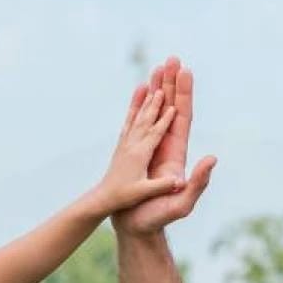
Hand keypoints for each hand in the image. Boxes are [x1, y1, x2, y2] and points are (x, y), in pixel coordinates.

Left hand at [88, 76, 182, 216]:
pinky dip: (135, 107)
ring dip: (147, 100)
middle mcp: (132, 145)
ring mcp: (126, 143)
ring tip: (153, 83)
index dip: (165, 120)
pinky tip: (138, 97)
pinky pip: (130, 121)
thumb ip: (161, 186)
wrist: (103, 199)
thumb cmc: (124, 198)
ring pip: (138, 116)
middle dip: (157, 100)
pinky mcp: (123, 144)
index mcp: (140, 155)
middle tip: (164, 87)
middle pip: (147, 118)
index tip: (175, 106)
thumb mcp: (143, 193)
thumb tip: (179, 183)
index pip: (155, 133)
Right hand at [112, 57, 216, 236]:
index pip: (183, 118)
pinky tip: (140, 93)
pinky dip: (142, 106)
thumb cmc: (158, 219)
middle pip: (172, 109)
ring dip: (158, 90)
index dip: (184, 95)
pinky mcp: (141, 154)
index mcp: (177, 154)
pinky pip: (142, 124)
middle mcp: (167, 147)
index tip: (184, 72)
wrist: (138, 228)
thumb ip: (199, 183)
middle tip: (173, 59)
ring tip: (157, 67)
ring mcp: (154, 150)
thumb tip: (213, 159)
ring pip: (157, 113)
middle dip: (172, 84)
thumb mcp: (182, 203)